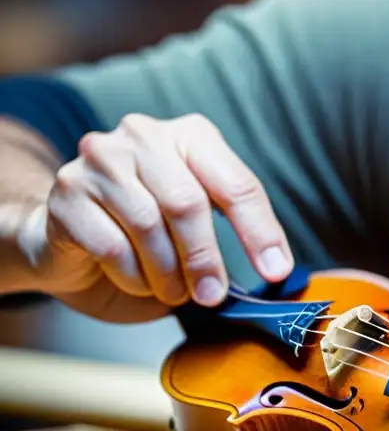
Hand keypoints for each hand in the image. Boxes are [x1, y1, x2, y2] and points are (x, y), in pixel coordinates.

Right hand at [16, 112, 292, 322]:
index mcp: (191, 135)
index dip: (260, 231)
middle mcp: (145, 135)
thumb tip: (276, 269)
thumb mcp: (200, 224)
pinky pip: (110, 244)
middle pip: (188, 203)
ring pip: (148, 224)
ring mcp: (101, 158)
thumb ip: (232, 235)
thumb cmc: (149, 232)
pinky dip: (131, 274)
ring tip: (173, 292)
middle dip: (205, 258)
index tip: (277, 271)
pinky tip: (136, 281)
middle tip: (213, 295)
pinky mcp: (68, 189)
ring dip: (166, 272)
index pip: (237, 184)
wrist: (71, 237)